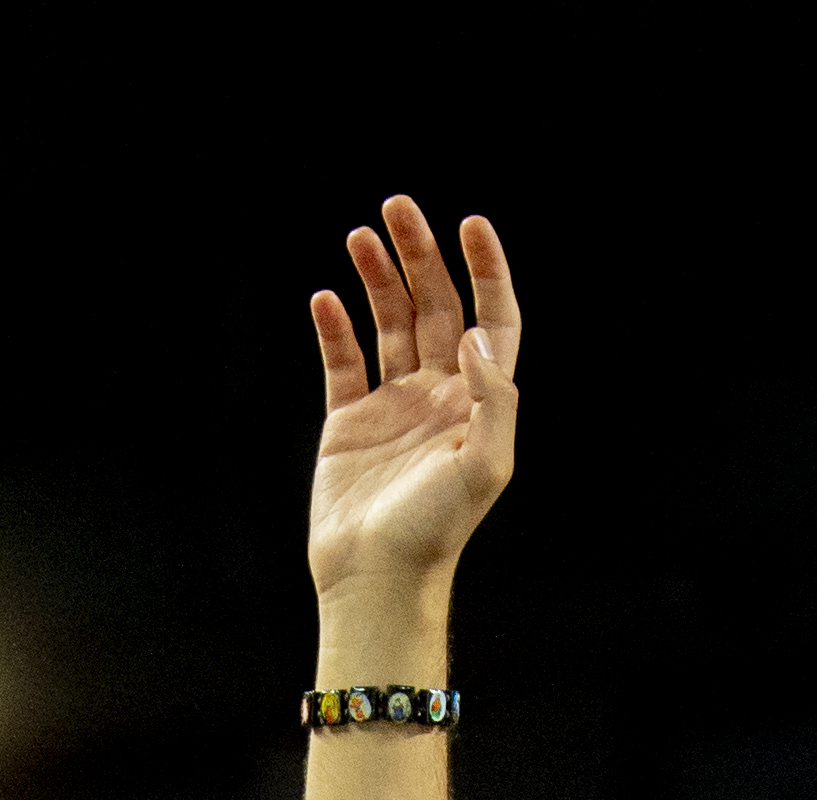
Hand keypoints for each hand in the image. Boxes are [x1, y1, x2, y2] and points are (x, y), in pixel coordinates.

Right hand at [305, 201, 519, 609]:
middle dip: (420, 254)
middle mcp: (439, 396)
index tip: (470, 223)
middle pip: (435, 307)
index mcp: (477, 402)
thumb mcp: (484, 466)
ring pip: (387, 323)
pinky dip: (333, 326)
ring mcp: (393, 406)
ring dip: (376, 277)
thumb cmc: (435, 530)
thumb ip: (491, 397)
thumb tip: (474, 334)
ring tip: (359, 236)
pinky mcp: (348, 422)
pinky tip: (325, 296)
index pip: (491, 320)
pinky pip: (342, 360)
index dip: (487, 270)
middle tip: (398, 206)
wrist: (377, 577)